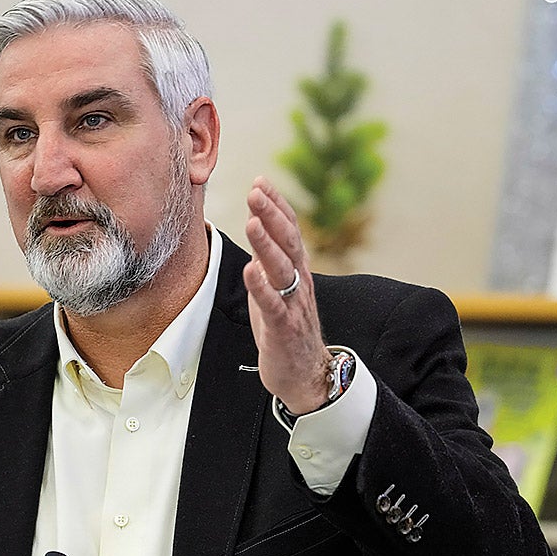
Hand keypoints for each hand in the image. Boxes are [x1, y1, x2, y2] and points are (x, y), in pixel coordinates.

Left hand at [242, 176, 332, 413]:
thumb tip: (257, 222)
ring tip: (252, 222)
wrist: (306, 374)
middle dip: (272, 215)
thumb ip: (269, 256)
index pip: (290, 229)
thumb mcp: (277, 285)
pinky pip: (273, 306)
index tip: (261, 181)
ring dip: (267, 245)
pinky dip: (262, 288)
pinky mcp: (283, 329)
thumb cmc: (286, 326)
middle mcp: (299, 282)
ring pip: (282, 270)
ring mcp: (293, 305)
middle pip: (288, 242)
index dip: (277, 205)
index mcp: (297, 269)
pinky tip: (250, 270)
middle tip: (256, 191)